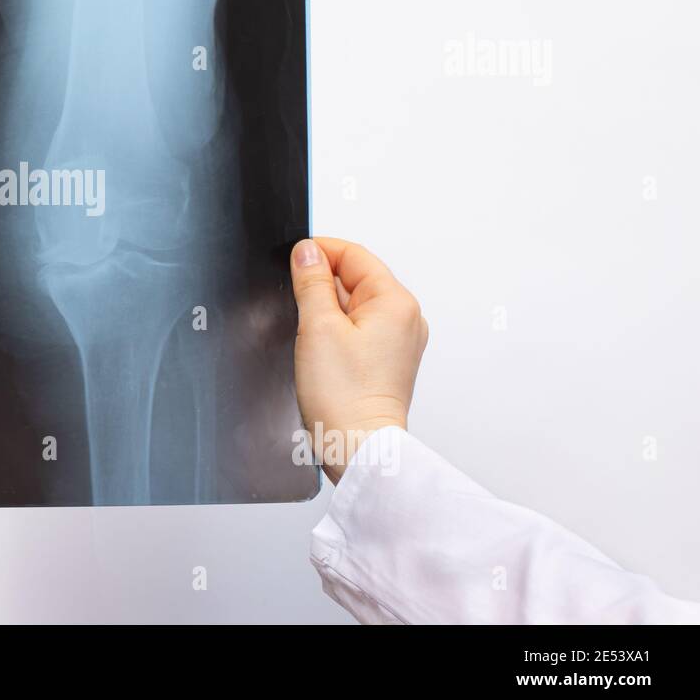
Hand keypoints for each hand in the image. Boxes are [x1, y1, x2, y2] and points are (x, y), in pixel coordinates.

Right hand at [290, 237, 428, 483]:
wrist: (358, 447)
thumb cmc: (344, 397)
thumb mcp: (317, 326)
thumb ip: (312, 282)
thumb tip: (306, 252)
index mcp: (396, 303)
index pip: (355, 255)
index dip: (320, 251)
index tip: (293, 259)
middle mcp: (405, 319)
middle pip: (356, 278)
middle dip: (322, 284)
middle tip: (297, 305)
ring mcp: (399, 342)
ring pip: (355, 305)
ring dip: (327, 309)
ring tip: (311, 337)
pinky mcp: (387, 361)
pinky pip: (359, 330)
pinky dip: (336, 331)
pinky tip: (320, 350)